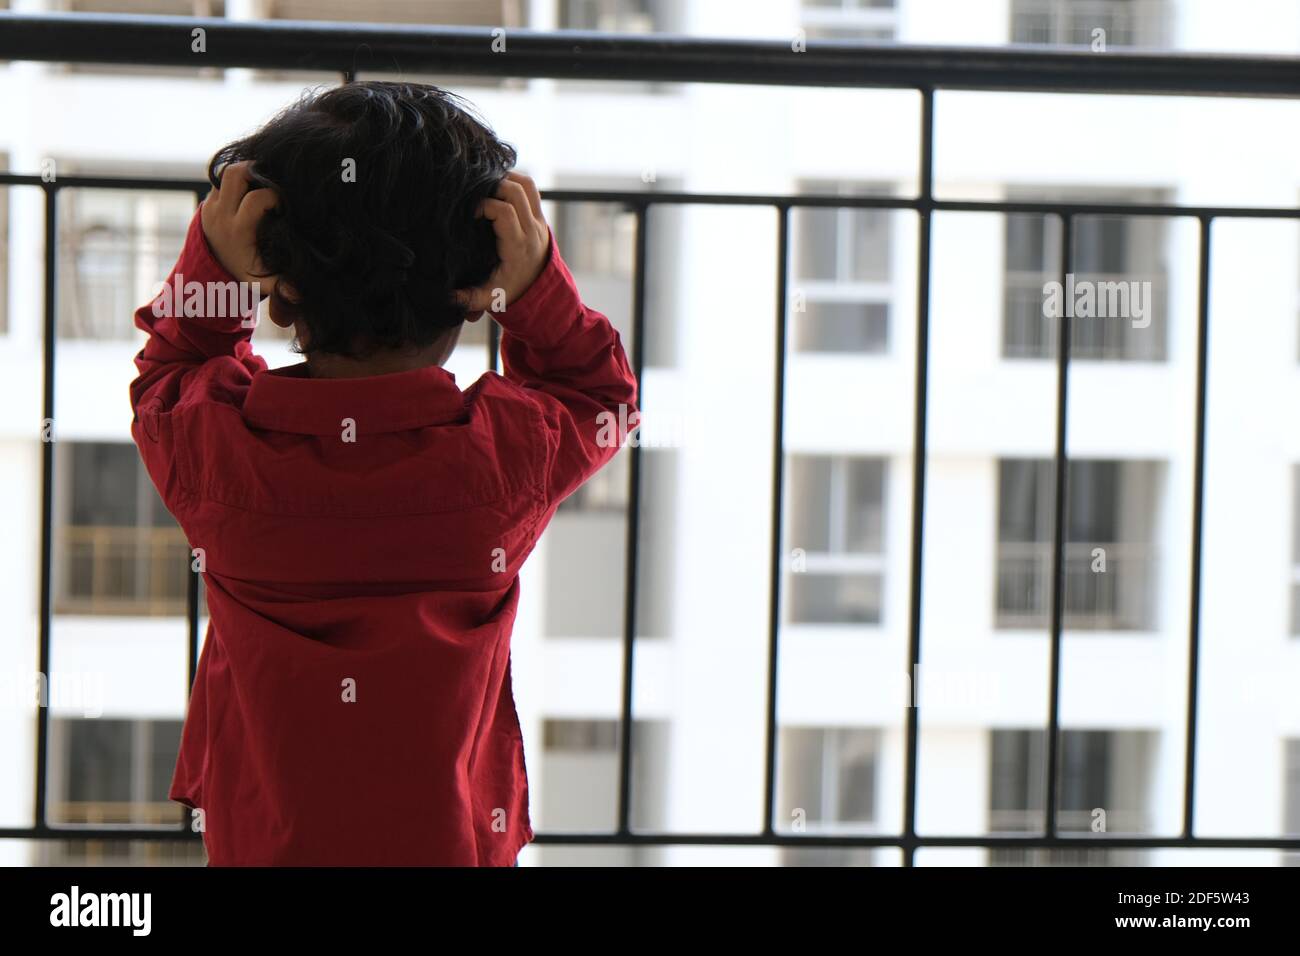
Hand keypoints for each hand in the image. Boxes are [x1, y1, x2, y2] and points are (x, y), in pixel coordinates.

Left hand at [201, 160, 278, 290]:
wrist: (211, 273)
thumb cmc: (248, 274)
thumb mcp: (265, 284)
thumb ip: (283, 288)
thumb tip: (299, 293)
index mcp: (238, 230)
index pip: (256, 199)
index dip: (275, 195)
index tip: (284, 204)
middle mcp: (222, 214)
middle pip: (236, 173)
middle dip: (257, 170)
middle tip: (273, 179)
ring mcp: (212, 205)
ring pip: (227, 171)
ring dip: (247, 172)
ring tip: (264, 181)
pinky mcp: (209, 200)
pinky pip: (222, 178)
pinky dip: (239, 179)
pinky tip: (254, 188)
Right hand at [454, 171, 550, 316]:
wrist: (541, 290)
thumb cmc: (511, 291)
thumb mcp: (490, 298)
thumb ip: (469, 299)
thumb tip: (445, 298)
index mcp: (518, 246)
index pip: (505, 212)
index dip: (485, 204)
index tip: (469, 211)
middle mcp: (531, 230)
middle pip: (515, 192)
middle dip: (493, 185)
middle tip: (475, 193)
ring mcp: (538, 221)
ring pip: (526, 185)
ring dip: (505, 179)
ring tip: (485, 186)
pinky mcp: (539, 216)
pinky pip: (530, 188)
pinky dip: (513, 181)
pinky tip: (496, 188)